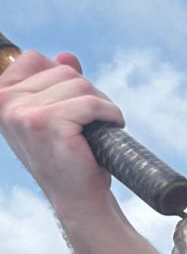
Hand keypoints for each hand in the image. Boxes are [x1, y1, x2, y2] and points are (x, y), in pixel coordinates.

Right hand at [0, 50, 123, 213]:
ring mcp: (23, 112)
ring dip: (100, 105)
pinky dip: (110, 114)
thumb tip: (66, 57)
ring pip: (80, 84)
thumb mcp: (56, 113)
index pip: (35, 59)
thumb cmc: (68, 156)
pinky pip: (92, 102)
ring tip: (95, 130)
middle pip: (63, 70)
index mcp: (1, 97)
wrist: (77, 197)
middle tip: (89, 123)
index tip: (72, 106)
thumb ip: (58, 83)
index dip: (65, 78)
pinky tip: (110, 129)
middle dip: (87, 93)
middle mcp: (5, 102)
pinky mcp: (48, 122)